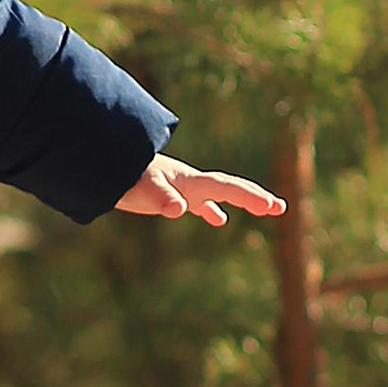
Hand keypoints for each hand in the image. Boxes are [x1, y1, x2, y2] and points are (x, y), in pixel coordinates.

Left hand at [115, 154, 285, 226]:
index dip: (250, 197)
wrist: (108, 166)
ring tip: (264, 210)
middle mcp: (192, 182)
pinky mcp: (171, 194)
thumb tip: (179, 209)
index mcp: (191, 181)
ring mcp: (183, 187)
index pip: (227, 188)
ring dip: (242, 201)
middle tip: (279, 208)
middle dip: (256, 197)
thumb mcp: (145, 190)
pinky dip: (212, 210)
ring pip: (219, 194)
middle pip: (230, 188)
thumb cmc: (127, 178)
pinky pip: (199, 202)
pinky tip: (218, 220)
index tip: (272, 207)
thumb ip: (162, 198)